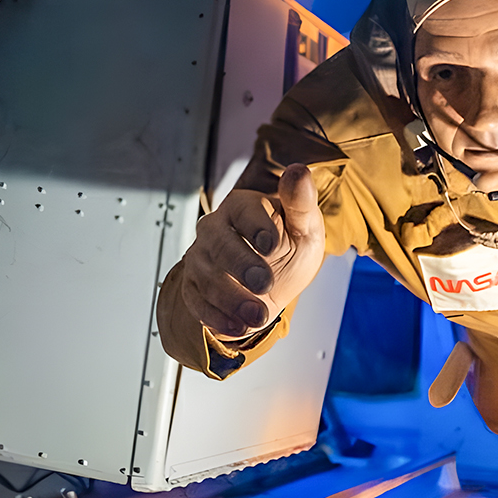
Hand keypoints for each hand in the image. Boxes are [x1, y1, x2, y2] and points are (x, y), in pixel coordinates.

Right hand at [176, 164, 324, 338]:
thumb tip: (299, 170)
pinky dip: (216, 317)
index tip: (272, 246)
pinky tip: (238, 327)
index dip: (257, 227)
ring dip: (233, 298)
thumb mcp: (305, 227)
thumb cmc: (289, 247)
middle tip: (265, 285)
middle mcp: (215, 229)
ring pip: (206, 276)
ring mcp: (200, 258)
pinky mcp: (193, 287)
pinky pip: (196, 301)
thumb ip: (301, 202)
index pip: (244, 211)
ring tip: (259, 316)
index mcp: (242, 206)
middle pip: (219, 244)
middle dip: (242, 266)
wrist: (272, 285)